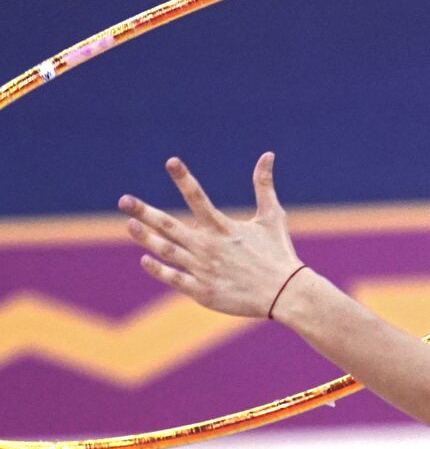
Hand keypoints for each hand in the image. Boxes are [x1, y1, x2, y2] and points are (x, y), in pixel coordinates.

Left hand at [119, 153, 303, 317]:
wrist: (287, 294)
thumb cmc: (279, 254)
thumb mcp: (273, 217)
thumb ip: (264, 185)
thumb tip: (267, 154)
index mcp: (224, 228)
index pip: (199, 198)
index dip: (184, 178)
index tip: (171, 161)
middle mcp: (209, 247)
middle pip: (170, 226)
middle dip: (145, 212)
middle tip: (124, 200)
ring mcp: (204, 270)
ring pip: (167, 251)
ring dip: (146, 238)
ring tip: (130, 224)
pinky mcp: (204, 292)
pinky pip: (174, 279)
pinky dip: (158, 269)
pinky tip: (144, 259)